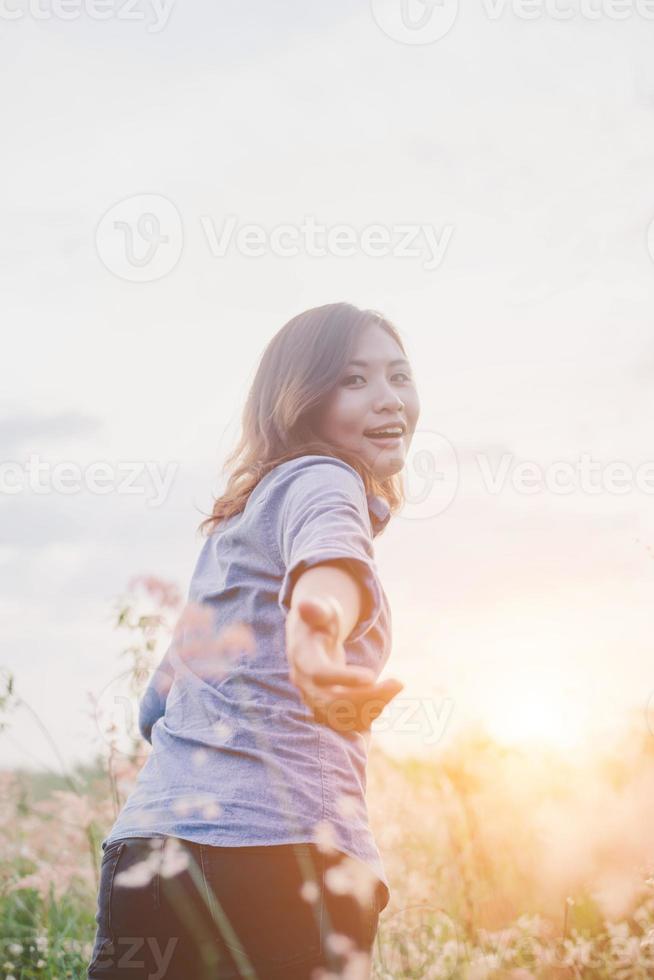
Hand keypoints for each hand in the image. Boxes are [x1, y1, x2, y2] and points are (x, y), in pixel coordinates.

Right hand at [285, 595, 403, 733]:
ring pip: (343, 716)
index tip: (371, 676)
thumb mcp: (322, 611)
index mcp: (303, 659)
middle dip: (367, 696)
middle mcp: (307, 685)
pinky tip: (389, 693)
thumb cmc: (320, 621)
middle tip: (397, 682)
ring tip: (396, 684)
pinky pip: (350, 720)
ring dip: (373, 706)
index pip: (320, 674)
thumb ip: (317, 609)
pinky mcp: (329, 710)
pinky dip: (371, 712)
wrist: (312, 641)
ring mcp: (316, 701)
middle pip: (333, 701)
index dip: (343, 678)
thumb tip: (305, 603)